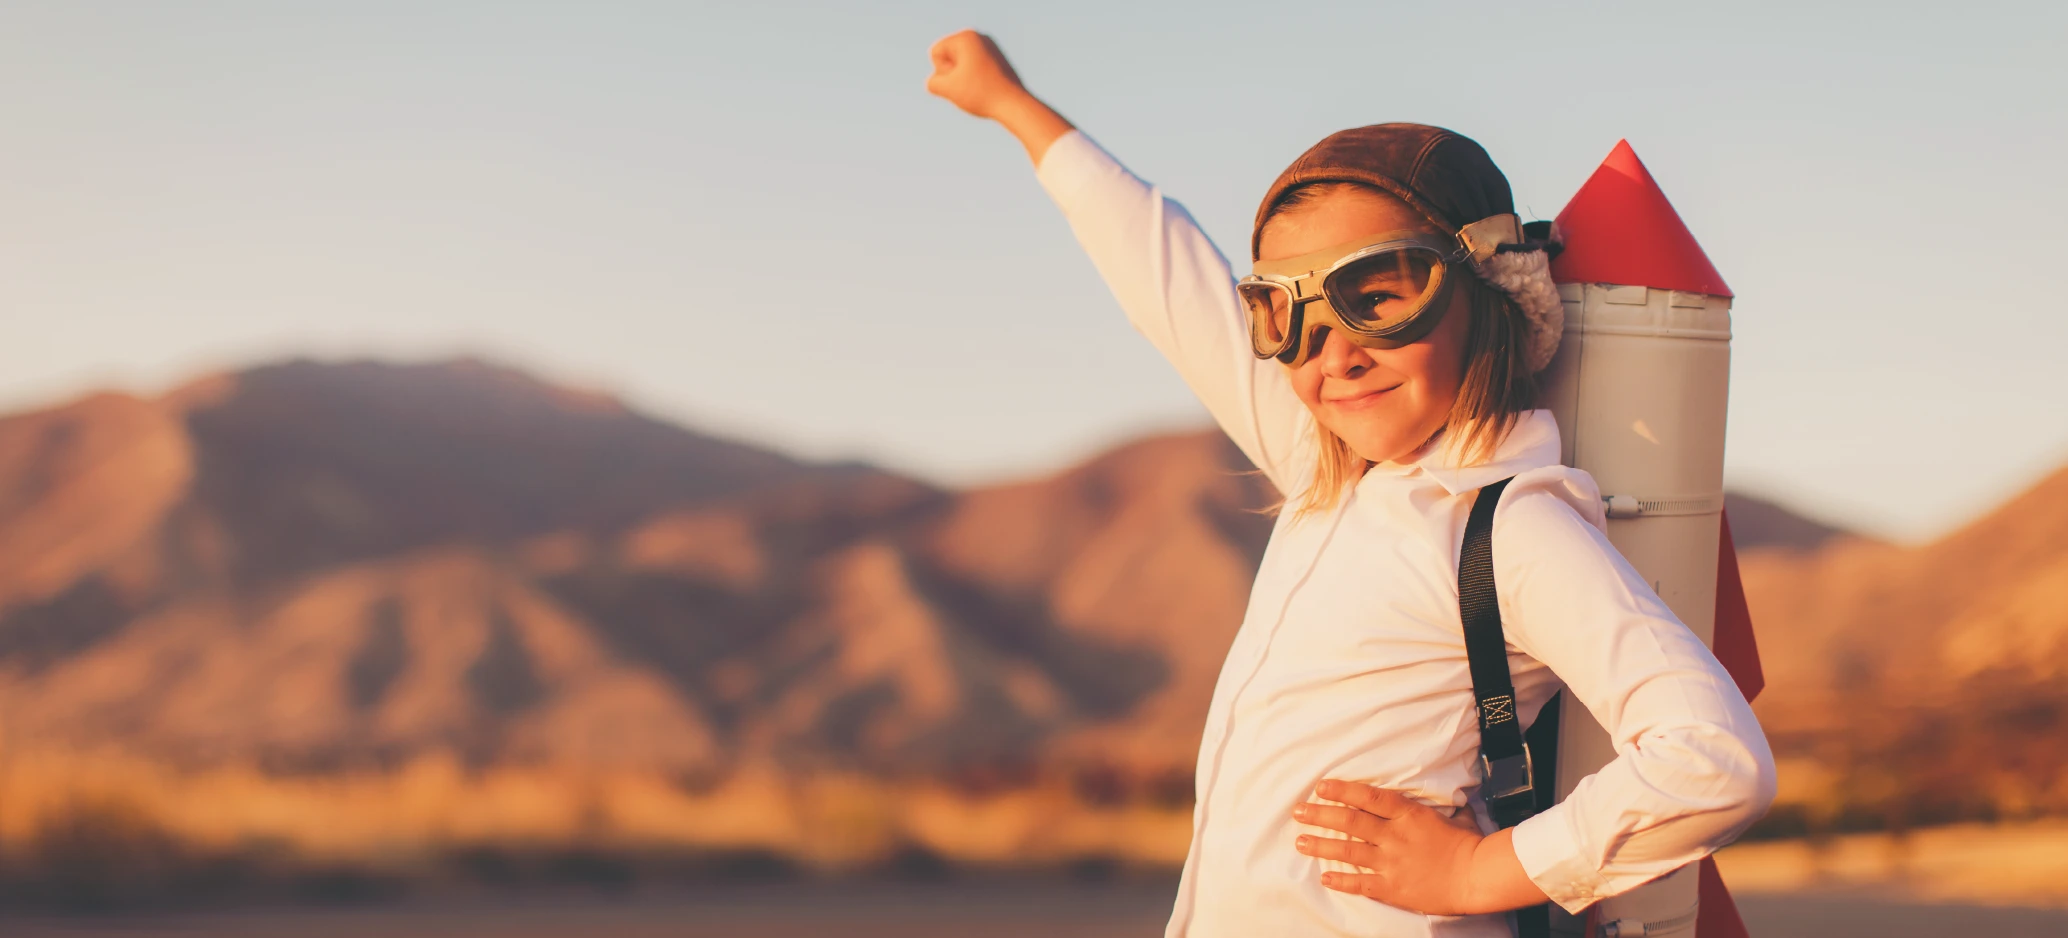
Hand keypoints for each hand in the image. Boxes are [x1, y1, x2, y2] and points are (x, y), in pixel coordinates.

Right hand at [925, 30, 1072, 163]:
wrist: (1014, 104)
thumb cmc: (980, 94)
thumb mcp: (947, 89)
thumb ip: (932, 83)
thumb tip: (937, 81)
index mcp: (966, 36)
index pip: (936, 53)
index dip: (943, 72)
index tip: (962, 79)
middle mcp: (979, 37)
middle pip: (948, 58)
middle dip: (952, 74)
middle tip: (972, 85)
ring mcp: (990, 47)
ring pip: (961, 66)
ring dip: (963, 79)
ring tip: (980, 88)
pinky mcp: (998, 60)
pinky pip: (974, 70)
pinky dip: (975, 81)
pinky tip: (987, 89)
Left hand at [1293, 779, 1547, 914]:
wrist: (1476, 875)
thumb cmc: (1465, 843)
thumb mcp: (1441, 814)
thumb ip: (1416, 809)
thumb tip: (1404, 797)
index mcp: (1407, 814)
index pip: (1367, 797)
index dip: (1341, 790)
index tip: (1321, 787)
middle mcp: (1394, 836)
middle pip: (1350, 821)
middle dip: (1320, 814)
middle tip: (1298, 811)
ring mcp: (1391, 862)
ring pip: (1348, 851)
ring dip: (1321, 845)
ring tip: (1300, 841)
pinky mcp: (1392, 886)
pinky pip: (1361, 883)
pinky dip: (1341, 880)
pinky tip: (1324, 876)